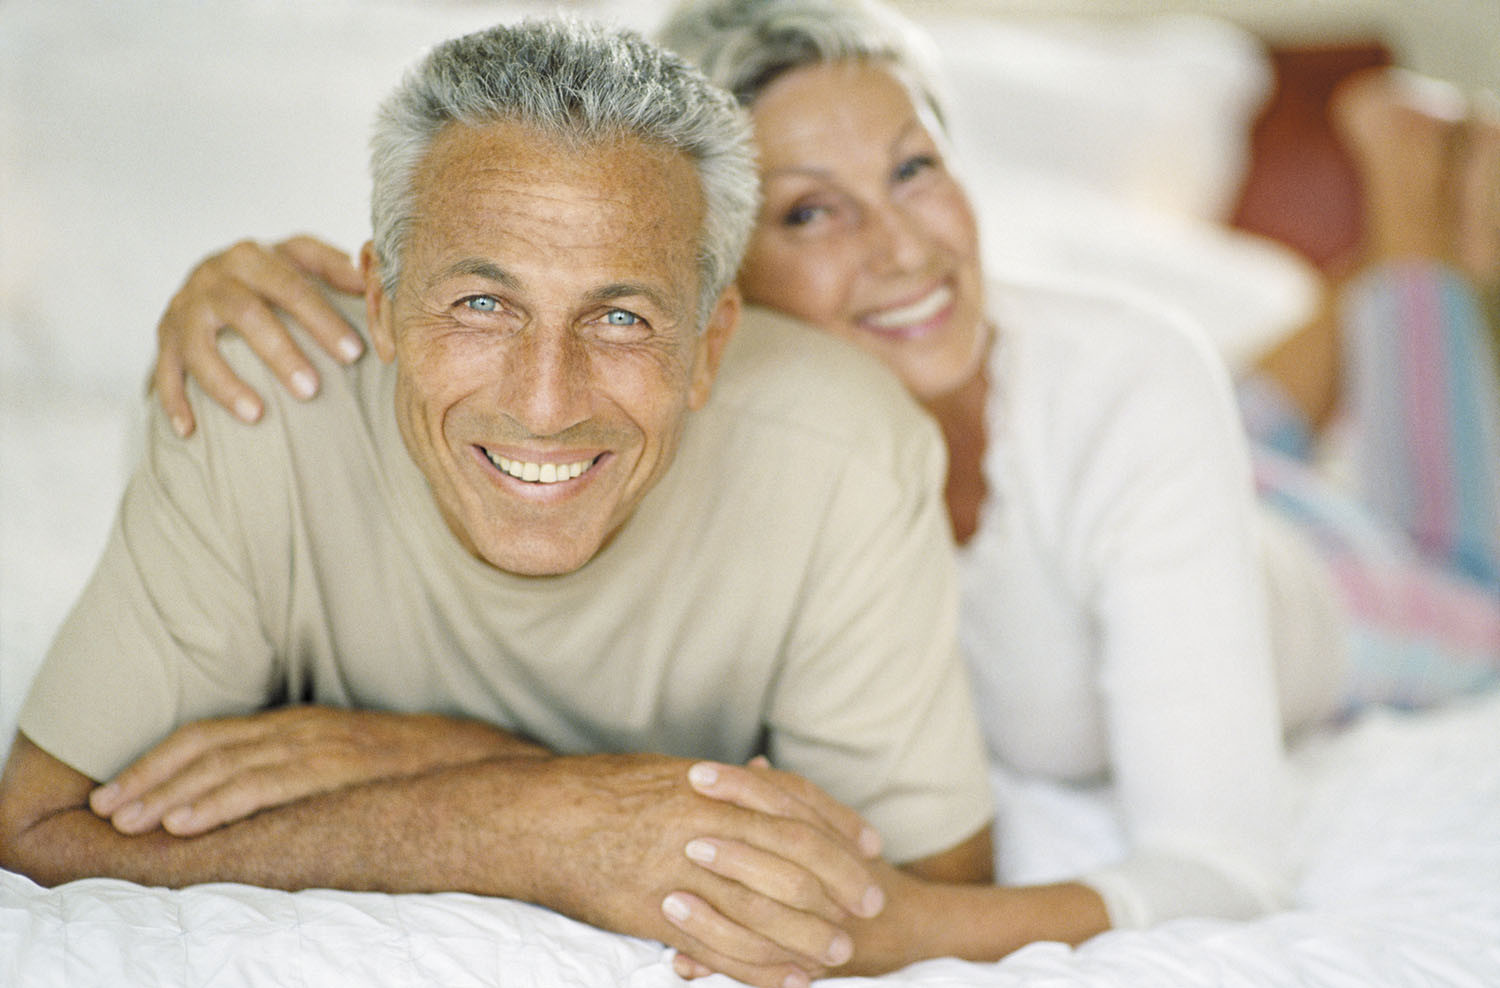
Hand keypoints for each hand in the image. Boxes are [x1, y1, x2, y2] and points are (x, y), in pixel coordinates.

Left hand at [88, 706, 540, 836]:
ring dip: (169, 795)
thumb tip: (237, 799)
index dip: (156, 761)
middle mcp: (296, 728)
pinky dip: (216, 803)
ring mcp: (315, 747)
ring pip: (225, 766)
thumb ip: (292, 767)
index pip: (208, 735)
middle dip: (148, 779)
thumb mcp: (337, 758)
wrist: (465, 759)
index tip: (115, 791)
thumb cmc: (399, 770)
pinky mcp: (332, 770)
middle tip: (105, 810)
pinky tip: (183, 822)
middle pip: (204, 747)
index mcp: (292, 723)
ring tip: (129, 822)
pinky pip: (262, 786)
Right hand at [153, 235, 364, 437]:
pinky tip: (191, 431)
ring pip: (200, 346)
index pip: (292, 286)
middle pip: (246, 314)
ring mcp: (184, 307)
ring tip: (257, 414)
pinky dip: (174, 401)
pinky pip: (165, 371)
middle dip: (280, 353)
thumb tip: (373, 281)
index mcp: (253, 256)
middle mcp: (212, 276)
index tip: (354, 353)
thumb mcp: (302, 260)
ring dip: (226, 383)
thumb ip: (336, 268)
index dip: (323, 320)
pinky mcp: (165, 336)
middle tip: (311, 390)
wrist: (212, 275)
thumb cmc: (272, 275)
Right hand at [528, 754, 885, 987]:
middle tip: (871, 902)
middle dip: (839, 881)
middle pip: (792, 858)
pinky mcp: (657, 915)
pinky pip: (722, 948)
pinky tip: (789, 979)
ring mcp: (681, 872)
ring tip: (841, 951)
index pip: (795, 807)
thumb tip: (771, 782)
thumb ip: (728, 788)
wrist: (541, 817)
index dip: (839, 827)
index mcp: (713, 786)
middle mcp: (705, 825)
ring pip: (764, 909)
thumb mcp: (673, 776)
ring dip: (809, 933)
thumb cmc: (606, 791)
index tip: (872, 844)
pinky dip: (761, 968)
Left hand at [673, 758, 972, 978]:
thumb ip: (790, 802)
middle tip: (682, 835)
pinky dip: (719, 964)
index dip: (741, 786)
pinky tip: (681, 961)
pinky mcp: (810, 964)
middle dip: (730, 844)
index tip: (697, 774)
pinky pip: (763, 969)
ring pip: (767, 917)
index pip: (787, 799)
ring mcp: (820, 924)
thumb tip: (755, 765)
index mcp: (827, 837)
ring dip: (714, 913)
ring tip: (669, 900)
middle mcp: (829, 879)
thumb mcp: (828, 832)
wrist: (908, 923)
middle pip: (782, 851)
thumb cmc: (857, 871)